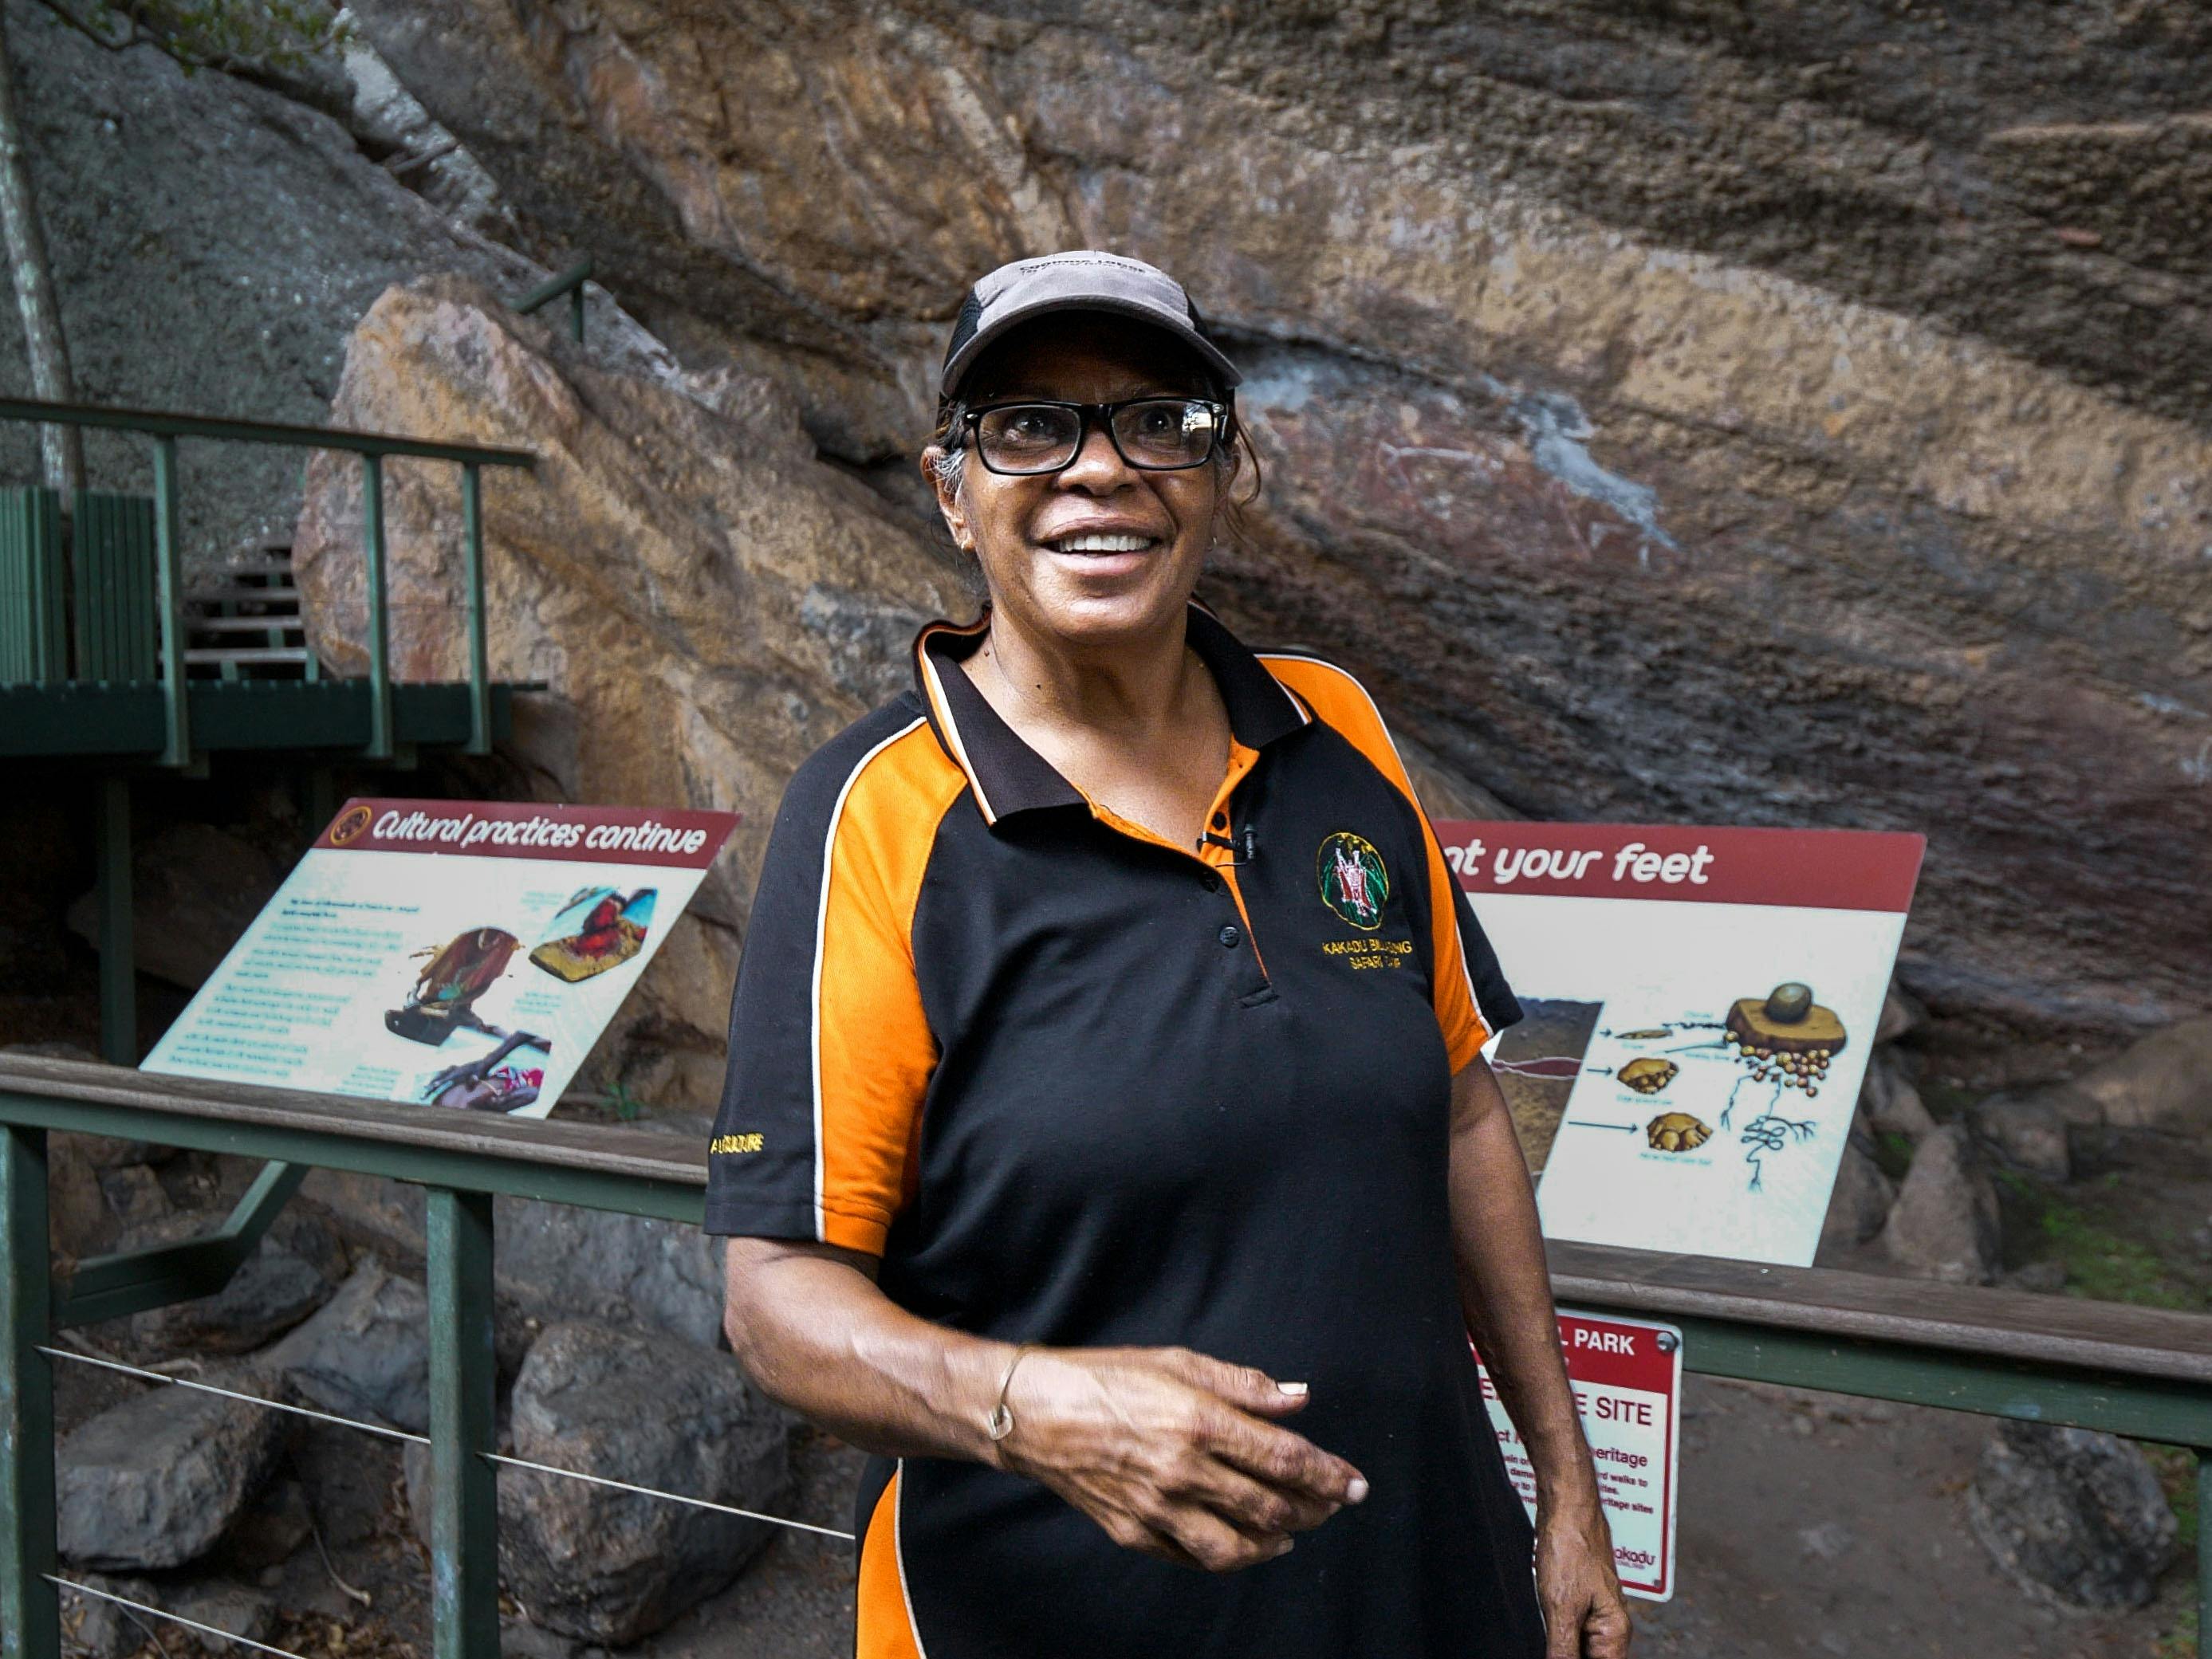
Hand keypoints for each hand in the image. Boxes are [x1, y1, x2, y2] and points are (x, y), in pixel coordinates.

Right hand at [990, 1345, 1367, 1571]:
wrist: (1033, 1414)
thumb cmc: (1103, 1378)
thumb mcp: (1176, 1362)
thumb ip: (1242, 1384)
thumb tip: (1298, 1400)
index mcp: (1198, 1422)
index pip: (1285, 1459)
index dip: (1329, 1475)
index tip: (1355, 1484)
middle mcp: (1183, 1472)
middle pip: (1271, 1507)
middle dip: (1314, 1509)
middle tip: (1334, 1503)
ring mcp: (1158, 1510)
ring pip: (1238, 1547)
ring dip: (1278, 1542)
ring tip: (1295, 1529)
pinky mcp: (1135, 1533)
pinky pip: (1195, 1557)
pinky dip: (1231, 1556)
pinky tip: (1247, 1544)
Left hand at [1535, 1496, 1631, 1657]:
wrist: (1566, 1507)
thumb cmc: (1570, 1547)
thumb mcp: (1561, 1608)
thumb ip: (1563, 1649)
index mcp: (1614, 1631)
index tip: (1558, 1655)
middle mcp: (1609, 1625)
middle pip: (1590, 1658)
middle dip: (1567, 1654)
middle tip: (1552, 1637)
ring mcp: (1594, 1611)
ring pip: (1577, 1645)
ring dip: (1560, 1645)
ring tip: (1549, 1620)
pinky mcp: (1578, 1599)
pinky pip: (1568, 1627)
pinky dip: (1555, 1630)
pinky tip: (1543, 1620)